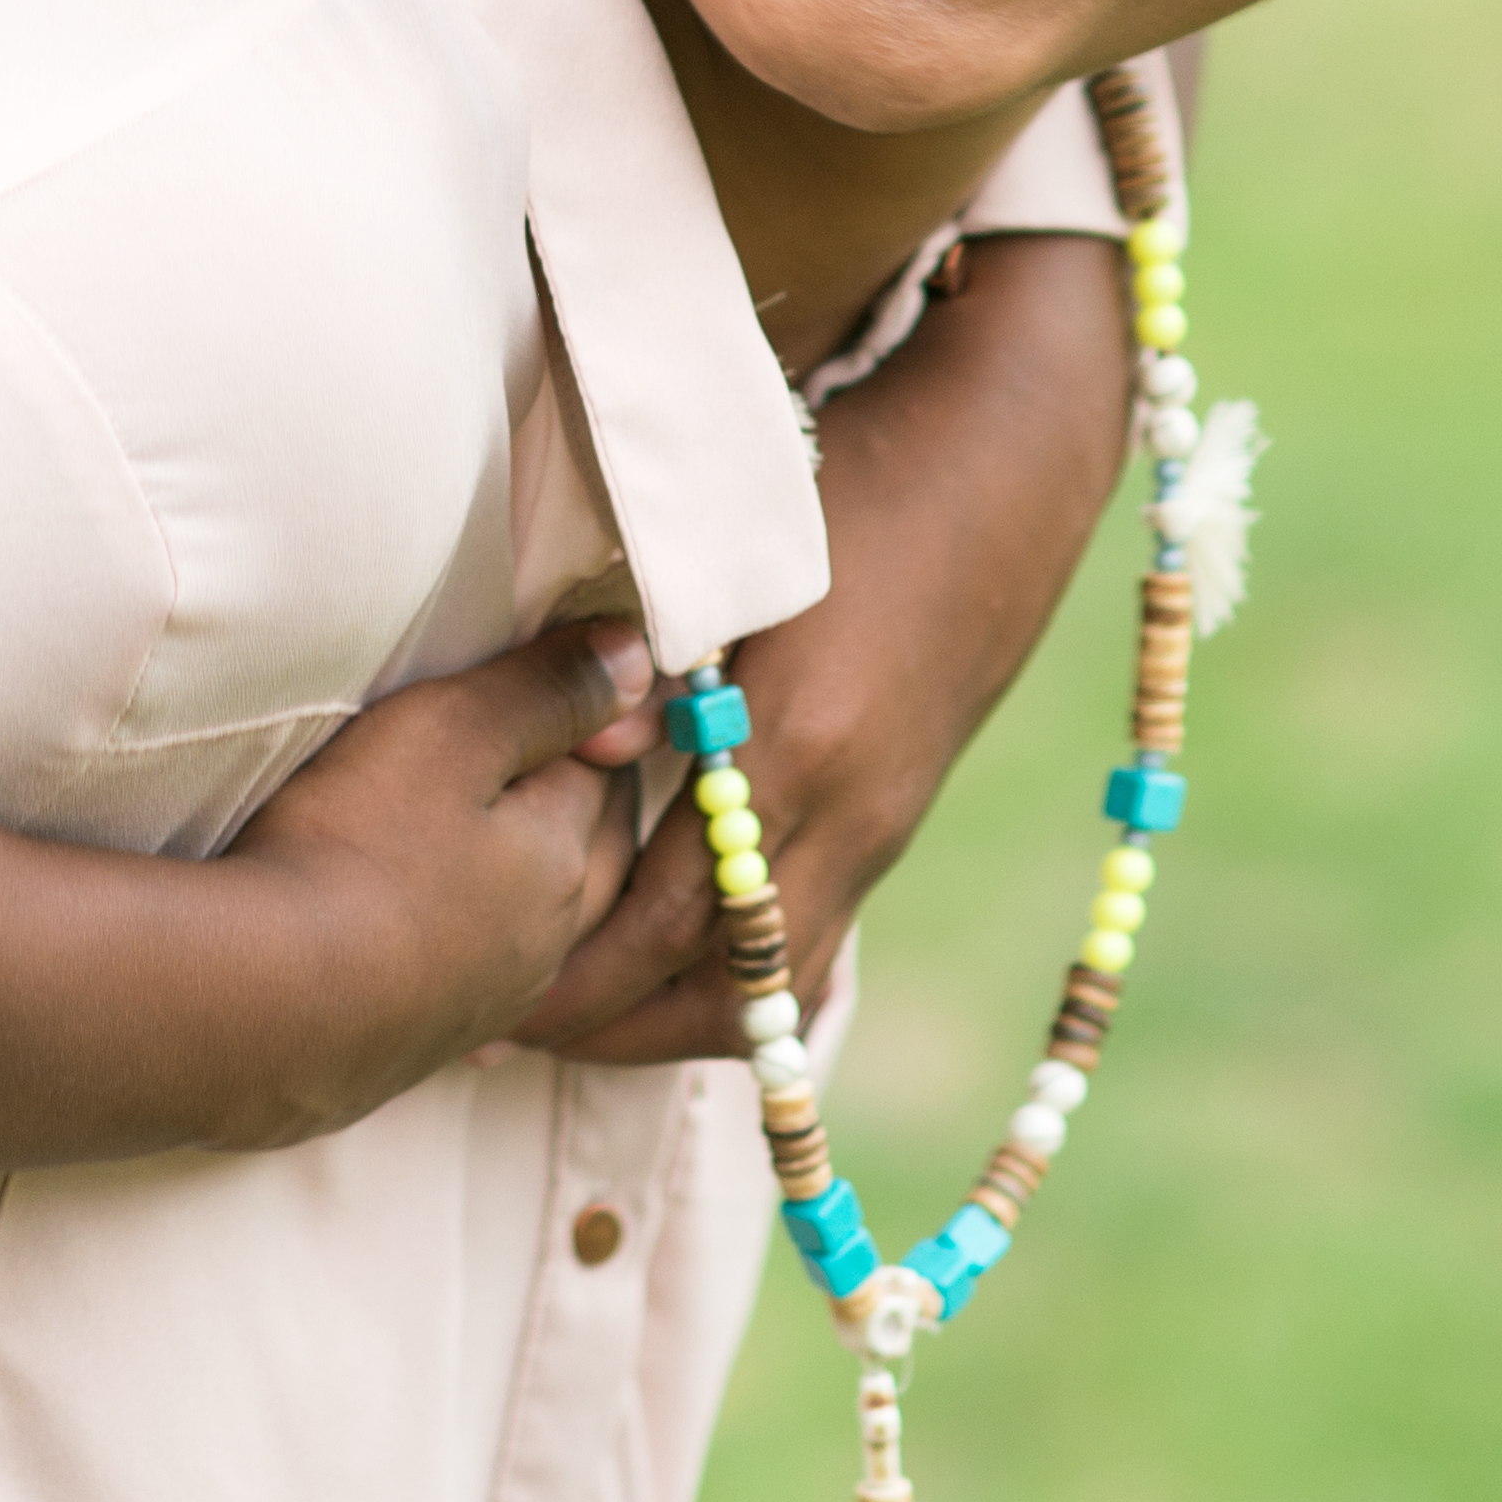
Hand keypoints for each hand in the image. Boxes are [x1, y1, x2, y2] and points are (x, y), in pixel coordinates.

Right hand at [211, 615, 662, 1144]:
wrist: (262, 1008)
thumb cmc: (355, 849)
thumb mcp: (452, 733)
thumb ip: (547, 690)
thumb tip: (641, 653)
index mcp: (568, 857)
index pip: (608, 766)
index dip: (581, 715)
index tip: (533, 685)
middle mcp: (551, 940)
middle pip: (593, 849)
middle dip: (577, 796)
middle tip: (525, 747)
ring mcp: (492, 1001)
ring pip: (544, 923)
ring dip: (529, 879)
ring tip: (486, 840)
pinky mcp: (429, 1041)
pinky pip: (480, 978)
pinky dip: (475, 942)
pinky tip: (442, 937)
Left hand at [515, 232, 1135, 1062]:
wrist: (1004, 473)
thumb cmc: (852, 488)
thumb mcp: (736, 557)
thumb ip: (655, 655)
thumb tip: (587, 745)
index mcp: (794, 747)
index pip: (672, 916)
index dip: (580, 975)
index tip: (497, 997)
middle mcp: (849, 813)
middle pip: (730, 990)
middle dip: (616, 1028)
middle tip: (513, 1029)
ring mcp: (882, 828)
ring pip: (781, 986)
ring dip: (677, 1017)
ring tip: (579, 1012)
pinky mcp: (895, 822)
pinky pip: (815, 945)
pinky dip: (743, 980)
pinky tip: (672, 969)